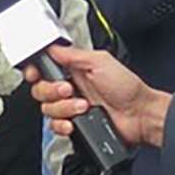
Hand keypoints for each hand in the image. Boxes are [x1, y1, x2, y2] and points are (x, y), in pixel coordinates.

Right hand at [29, 44, 169, 148]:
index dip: (35, 71)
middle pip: (40, 90)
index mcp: (74, 69)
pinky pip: (55, 126)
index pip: (43, 68)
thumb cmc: (127, 87)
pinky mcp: (74, 125)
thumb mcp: (101, 61)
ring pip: (47, 109)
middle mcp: (70, 87)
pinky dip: (62, 126)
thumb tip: (52, 48)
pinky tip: (74, 123)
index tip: (36, 73)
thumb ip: (73, 54)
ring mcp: (71, 107)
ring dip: (63, 108)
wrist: (139, 115)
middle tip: (70, 90)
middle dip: (52, 91)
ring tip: (83, 107)